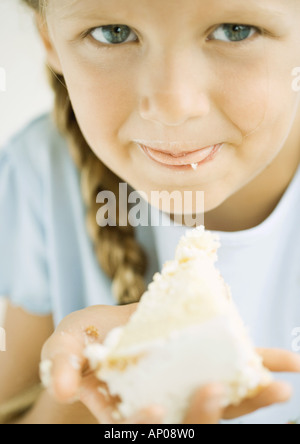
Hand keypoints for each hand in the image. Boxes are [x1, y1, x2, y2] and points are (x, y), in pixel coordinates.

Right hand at [41, 305, 299, 423]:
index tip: (153, 409)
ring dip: (249, 397)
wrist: (102, 326)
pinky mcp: (199, 366)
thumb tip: (62, 388)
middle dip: (207, 412)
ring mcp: (184, 388)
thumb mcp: (62, 349)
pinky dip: (254, 369)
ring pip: (220, 404)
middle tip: (218, 390)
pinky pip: (230, 373)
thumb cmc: (79, 343)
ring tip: (279, 384)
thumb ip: (60, 366)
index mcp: (125, 409)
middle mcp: (161, 405)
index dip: (148, 424)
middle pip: (189, 422)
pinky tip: (282, 362)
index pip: (141, 427)